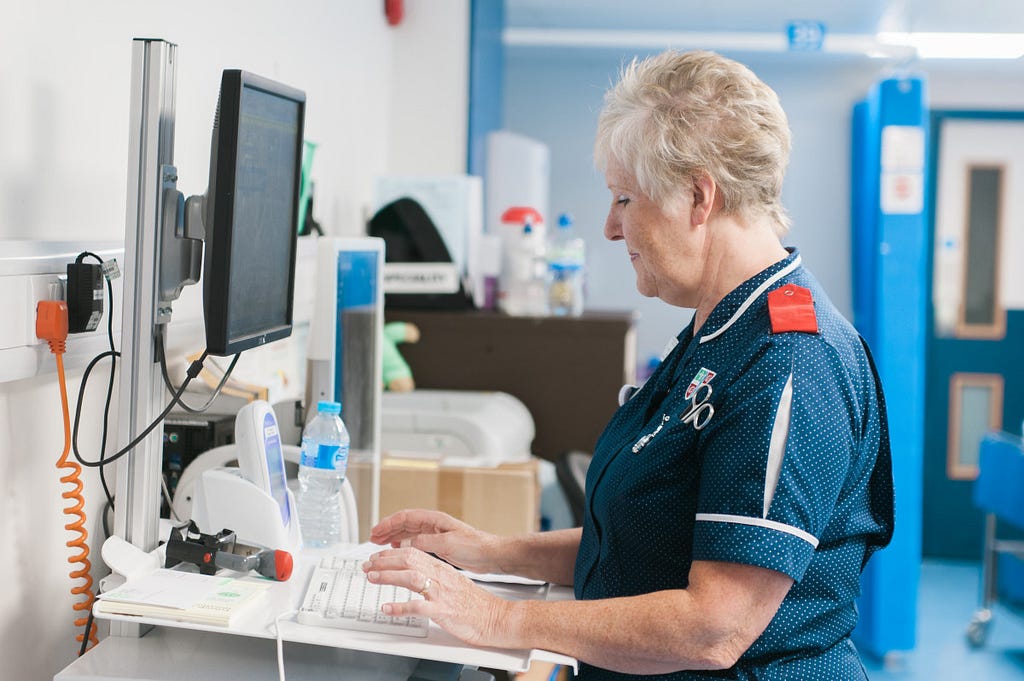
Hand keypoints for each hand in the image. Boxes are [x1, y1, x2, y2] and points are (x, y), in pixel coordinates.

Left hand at [363, 546, 510, 646]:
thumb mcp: (453, 582)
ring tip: (372, 578)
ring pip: (411, 578)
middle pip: (408, 560)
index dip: (391, 554)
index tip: (376, 558)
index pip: (413, 552)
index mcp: (442, 569)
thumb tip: (417, 573)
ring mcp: (441, 593)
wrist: (494, 617)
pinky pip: (418, 607)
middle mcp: (441, 577)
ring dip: (388, 577)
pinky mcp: (443, 611)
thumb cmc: (475, 604)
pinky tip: (387, 609)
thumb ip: (435, 576)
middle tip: (367, 565)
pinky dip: (400, 607)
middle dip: (384, 561)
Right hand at [369, 509, 501, 574]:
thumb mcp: (447, 543)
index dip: (388, 523)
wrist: (490, 554)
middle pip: (404, 523)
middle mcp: (434, 524)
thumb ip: (426, 541)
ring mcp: (436, 534)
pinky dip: (403, 543)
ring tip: (380, 543)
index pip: (405, 517)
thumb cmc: (474, 546)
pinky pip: (415, 541)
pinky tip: (399, 548)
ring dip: (393, 536)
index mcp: (435, 520)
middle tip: (372, 537)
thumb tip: (407, 542)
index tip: (375, 531)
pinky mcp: (439, 544)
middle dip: (387, 529)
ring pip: (408, 532)